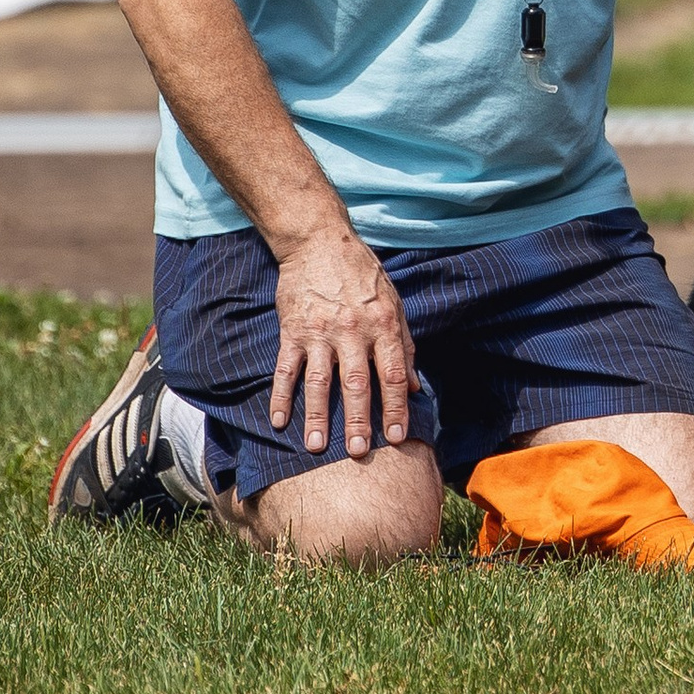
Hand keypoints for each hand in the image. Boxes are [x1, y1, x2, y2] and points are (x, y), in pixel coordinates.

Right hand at [269, 226, 418, 457]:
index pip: (392, 375)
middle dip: (358, 421)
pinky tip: (278, 421)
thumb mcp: (393, 304)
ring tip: (315, 446)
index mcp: (382, 326)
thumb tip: (415, 386)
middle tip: (357, 453)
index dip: (395, 407)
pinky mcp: (292, 330)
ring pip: (319, 381)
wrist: (319, 241)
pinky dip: (281, 396)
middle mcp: (352, 332)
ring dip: (317, 416)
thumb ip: (405, 346)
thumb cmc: (362, 275)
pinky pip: (286, 368)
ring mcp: (319, 332)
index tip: (397, 437)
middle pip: (356, 384)